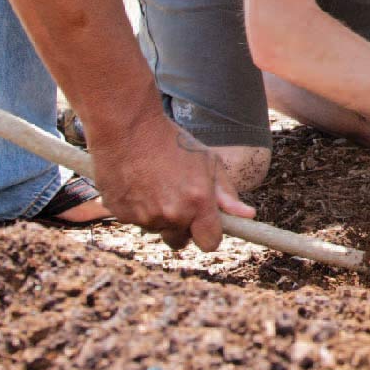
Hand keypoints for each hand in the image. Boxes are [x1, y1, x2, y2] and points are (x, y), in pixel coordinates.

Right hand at [90, 112, 255, 251]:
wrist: (128, 127)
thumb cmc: (172, 141)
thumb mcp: (208, 161)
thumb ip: (227, 193)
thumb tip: (248, 215)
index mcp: (198, 202)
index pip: (209, 242)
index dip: (208, 234)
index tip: (205, 225)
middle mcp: (172, 214)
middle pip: (180, 241)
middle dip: (181, 226)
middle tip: (177, 198)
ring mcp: (145, 216)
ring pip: (157, 229)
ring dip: (158, 215)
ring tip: (155, 183)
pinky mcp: (122, 214)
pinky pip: (135, 220)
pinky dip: (137, 208)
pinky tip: (137, 183)